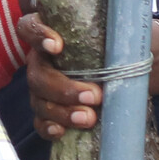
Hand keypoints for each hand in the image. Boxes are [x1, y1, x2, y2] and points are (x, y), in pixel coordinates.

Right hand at [20, 15, 158, 140]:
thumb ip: (114, 27)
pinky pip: (40, 121)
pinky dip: (49, 128)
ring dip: (62, 112)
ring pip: (39, 100)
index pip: (29, 27)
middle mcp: (40, 59)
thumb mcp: (117, 30)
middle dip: (64, 88)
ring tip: (89, 118)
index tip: (58, 45)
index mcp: (51, 31)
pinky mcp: (49, 109)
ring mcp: (41, 86)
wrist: (128, 68)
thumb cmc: (118, 43)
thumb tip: (129, 28)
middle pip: (36, 74)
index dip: (38, 36)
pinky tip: (62, 132)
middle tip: (95, 96)